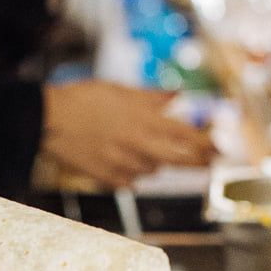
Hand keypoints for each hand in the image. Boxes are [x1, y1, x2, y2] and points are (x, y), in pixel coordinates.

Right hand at [41, 81, 215, 188]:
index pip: (189, 137)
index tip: (221, 147)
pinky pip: (131, 179)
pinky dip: (131, 170)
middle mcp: (141, 147)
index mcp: (146, 122)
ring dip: (155, 160)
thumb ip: (153, 97)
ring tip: (136, 144)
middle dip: (199, 161)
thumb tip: (178, 96)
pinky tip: (117, 156)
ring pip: (153, 169)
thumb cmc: (84, 98)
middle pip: (181, 160)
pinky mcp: (109, 180)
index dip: (209, 143)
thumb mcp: (121, 90)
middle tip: (211, 160)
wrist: (48, 120)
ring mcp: (125, 166)